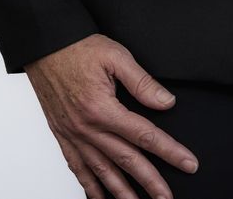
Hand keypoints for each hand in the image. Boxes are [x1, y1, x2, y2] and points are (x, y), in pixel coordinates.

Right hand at [25, 33, 197, 198]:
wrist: (43, 47)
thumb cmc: (79, 49)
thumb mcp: (116, 57)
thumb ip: (142, 82)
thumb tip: (166, 103)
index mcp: (103, 109)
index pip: (145, 136)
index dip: (170, 152)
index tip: (188, 164)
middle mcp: (87, 128)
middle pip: (126, 161)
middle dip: (150, 182)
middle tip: (167, 198)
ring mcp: (73, 136)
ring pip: (101, 172)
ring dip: (121, 192)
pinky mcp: (62, 137)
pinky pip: (77, 168)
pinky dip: (90, 186)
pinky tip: (100, 197)